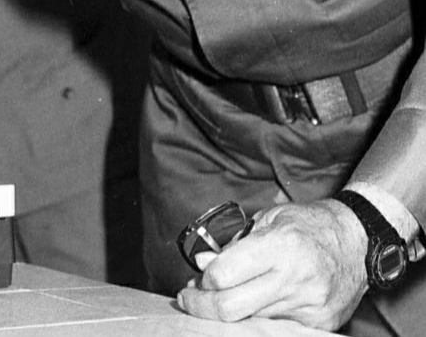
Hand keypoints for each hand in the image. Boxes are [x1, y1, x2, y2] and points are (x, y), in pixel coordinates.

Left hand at [176, 200, 367, 330]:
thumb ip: (234, 243)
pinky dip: (256, 318)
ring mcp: (308, 306)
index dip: (203, 278)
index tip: (196, 277)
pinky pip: (275, 327)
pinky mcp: (320, 324)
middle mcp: (294, 278)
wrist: (358, 242)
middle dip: (201, 306)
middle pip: (232, 307)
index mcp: (280, 245)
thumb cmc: (310, 224)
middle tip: (188, 299)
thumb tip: (202, 262)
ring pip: (250, 321)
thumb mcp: (269, 219)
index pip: (224, 273)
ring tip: (220, 297)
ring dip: (228, 311)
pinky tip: (249, 306)